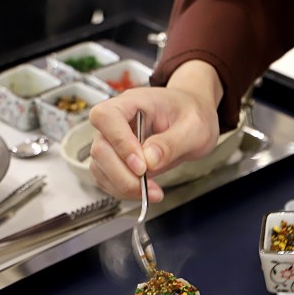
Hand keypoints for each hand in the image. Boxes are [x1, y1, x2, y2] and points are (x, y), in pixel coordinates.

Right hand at [87, 60, 222, 201]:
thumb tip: (149, 160)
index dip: (119, 142)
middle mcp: (117, 121)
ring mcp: (113, 141)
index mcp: (133, 102)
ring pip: (100, 167)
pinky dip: (123, 191)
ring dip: (122, 186)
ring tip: (153, 192)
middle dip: (122, 174)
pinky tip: (145, 191)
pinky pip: (107, 179)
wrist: (192, 119)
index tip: (141, 165)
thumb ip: (171, 143)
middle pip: (100, 148)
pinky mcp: (116, 160)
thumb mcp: (193, 126)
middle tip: (149, 186)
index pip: (107, 116)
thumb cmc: (192, 114)